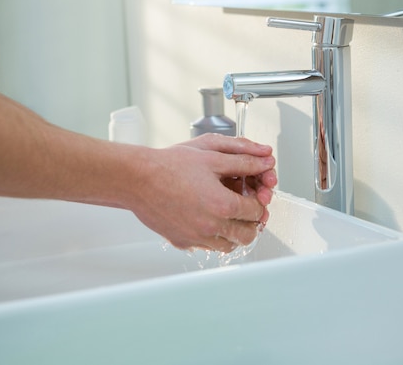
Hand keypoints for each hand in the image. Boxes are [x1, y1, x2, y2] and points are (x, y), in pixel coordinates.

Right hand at [128, 134, 276, 252]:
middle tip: (246, 209)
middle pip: (247, 235)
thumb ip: (244, 160)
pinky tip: (207, 219)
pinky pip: (206, 247)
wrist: (137, 179)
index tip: (253, 194)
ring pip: (228, 246)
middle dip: (251, 221)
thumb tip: (266, 160)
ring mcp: (196, 238)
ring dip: (234, 232)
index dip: (259, 200)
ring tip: (227, 215)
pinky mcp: (182, 242)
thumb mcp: (212, 155)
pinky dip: (213, 237)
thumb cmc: (170, 165)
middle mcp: (211, 226)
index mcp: (223, 205)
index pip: (256, 212)